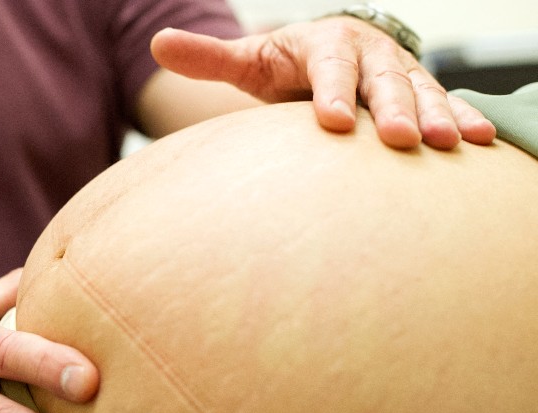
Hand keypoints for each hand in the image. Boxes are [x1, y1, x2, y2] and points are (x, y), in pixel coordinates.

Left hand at [150, 20, 496, 149]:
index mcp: (325, 44)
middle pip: (383, 81)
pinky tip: (480, 141)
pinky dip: (464, 119)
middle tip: (399, 140)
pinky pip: (446, 103)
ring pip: (421, 92)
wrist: (330, 59)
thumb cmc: (285, 67)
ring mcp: (399, 73)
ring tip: (450, 143)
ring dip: (437, 116)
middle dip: (393, 108)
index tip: (331, 122)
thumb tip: (159, 42)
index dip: (331, 92)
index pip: (328, 68)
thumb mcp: (250, 62)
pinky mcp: (422, 93)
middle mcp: (368, 55)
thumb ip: (210, 58)